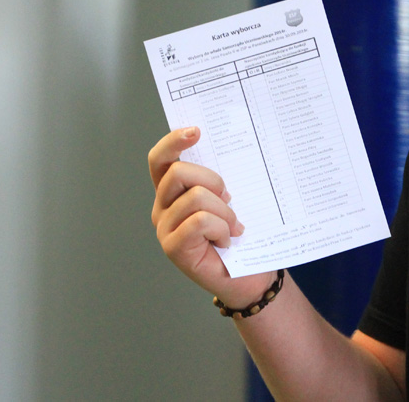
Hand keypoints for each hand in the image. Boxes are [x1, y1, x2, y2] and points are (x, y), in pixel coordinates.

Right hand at [149, 127, 275, 306]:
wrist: (248, 275)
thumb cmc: (238, 235)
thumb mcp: (227, 200)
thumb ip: (216, 181)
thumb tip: (224, 152)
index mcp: (172, 191)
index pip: (160, 159)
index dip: (173, 142)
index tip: (196, 131)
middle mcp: (162, 206)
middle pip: (179, 172)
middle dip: (213, 181)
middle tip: (229, 199)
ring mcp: (164, 227)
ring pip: (196, 198)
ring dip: (224, 212)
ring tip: (232, 228)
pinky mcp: (172, 247)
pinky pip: (200, 221)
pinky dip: (221, 229)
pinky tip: (225, 241)